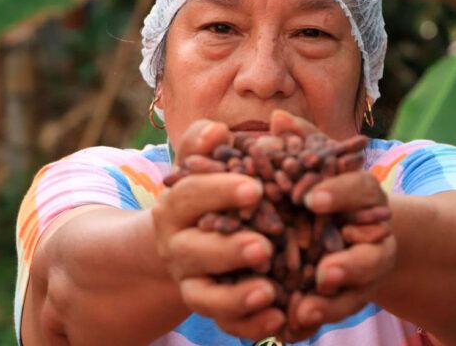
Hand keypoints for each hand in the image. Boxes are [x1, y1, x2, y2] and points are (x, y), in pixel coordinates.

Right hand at [152, 120, 285, 338]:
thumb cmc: (210, 193)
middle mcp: (178, 247)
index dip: (219, 192)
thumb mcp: (203, 163)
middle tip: (263, 246)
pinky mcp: (213, 309)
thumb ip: (205, 142)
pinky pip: (228, 325)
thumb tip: (217, 130)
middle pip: (195, 250)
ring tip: (269, 291)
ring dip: (237, 297)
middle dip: (228, 250)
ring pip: (206, 297)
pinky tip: (280, 320)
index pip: (191, 194)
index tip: (254, 188)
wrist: (191, 240)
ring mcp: (192, 282)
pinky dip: (251, 326)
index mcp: (175, 206)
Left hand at [270, 111, 396, 341]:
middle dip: (349, 265)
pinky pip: (335, 312)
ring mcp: (365, 269)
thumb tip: (277, 118)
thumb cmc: (327, 186)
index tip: (310, 199)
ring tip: (304, 313)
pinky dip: (314, 322)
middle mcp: (373, 235)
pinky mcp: (349, 295)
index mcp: (366, 197)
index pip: (360, 190)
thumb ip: (301, 142)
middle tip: (324, 273)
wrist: (353, 228)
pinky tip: (290, 330)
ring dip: (332, 304)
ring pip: (356, 291)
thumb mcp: (316, 161)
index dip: (338, 194)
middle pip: (370, 253)